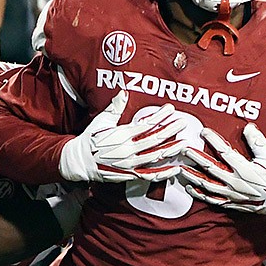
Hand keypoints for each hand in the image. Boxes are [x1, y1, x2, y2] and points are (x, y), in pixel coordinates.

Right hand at [59, 91, 185, 183]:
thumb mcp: (102, 120)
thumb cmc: (91, 138)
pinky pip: (150, 175)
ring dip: (171, 149)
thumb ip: (115, 106)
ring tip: (184, 143)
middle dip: (171, 130)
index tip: (171, 109)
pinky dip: (163, 173)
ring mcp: (130, 163)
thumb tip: (124, 91)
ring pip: (156, 156)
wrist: (80, 161)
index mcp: (122, 134)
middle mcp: (128, 149)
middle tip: (184, 122)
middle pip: (155, 139)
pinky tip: (175, 169)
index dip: (161, 116)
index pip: (146, 124)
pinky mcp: (130, 174)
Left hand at [179, 124, 265, 223]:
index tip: (203, 131)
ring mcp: (231, 194)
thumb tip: (247, 127)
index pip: (225, 152)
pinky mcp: (230, 203)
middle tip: (183, 148)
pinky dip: (199, 194)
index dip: (213, 140)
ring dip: (192, 176)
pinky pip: (211, 199)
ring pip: (207, 185)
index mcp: (245, 169)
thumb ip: (258, 142)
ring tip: (180, 168)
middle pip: (210, 168)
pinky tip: (189, 187)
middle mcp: (236, 182)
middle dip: (195, 157)